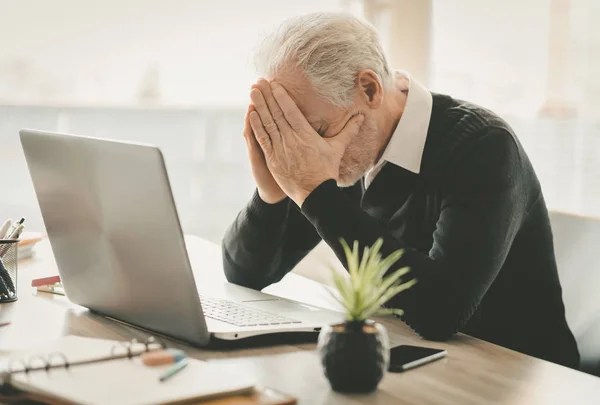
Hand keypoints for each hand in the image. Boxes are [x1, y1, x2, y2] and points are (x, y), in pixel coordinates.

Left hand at [249, 80, 363, 205]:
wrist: (315, 193)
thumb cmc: (326, 170)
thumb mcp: (337, 148)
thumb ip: (348, 130)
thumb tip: (362, 117)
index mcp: (306, 134)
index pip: (291, 110)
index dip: (281, 96)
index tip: (274, 83)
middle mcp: (291, 139)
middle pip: (276, 113)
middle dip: (267, 96)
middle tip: (259, 81)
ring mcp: (280, 149)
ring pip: (267, 123)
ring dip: (259, 106)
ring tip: (253, 91)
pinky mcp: (272, 159)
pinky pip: (262, 139)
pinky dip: (256, 126)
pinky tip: (251, 114)